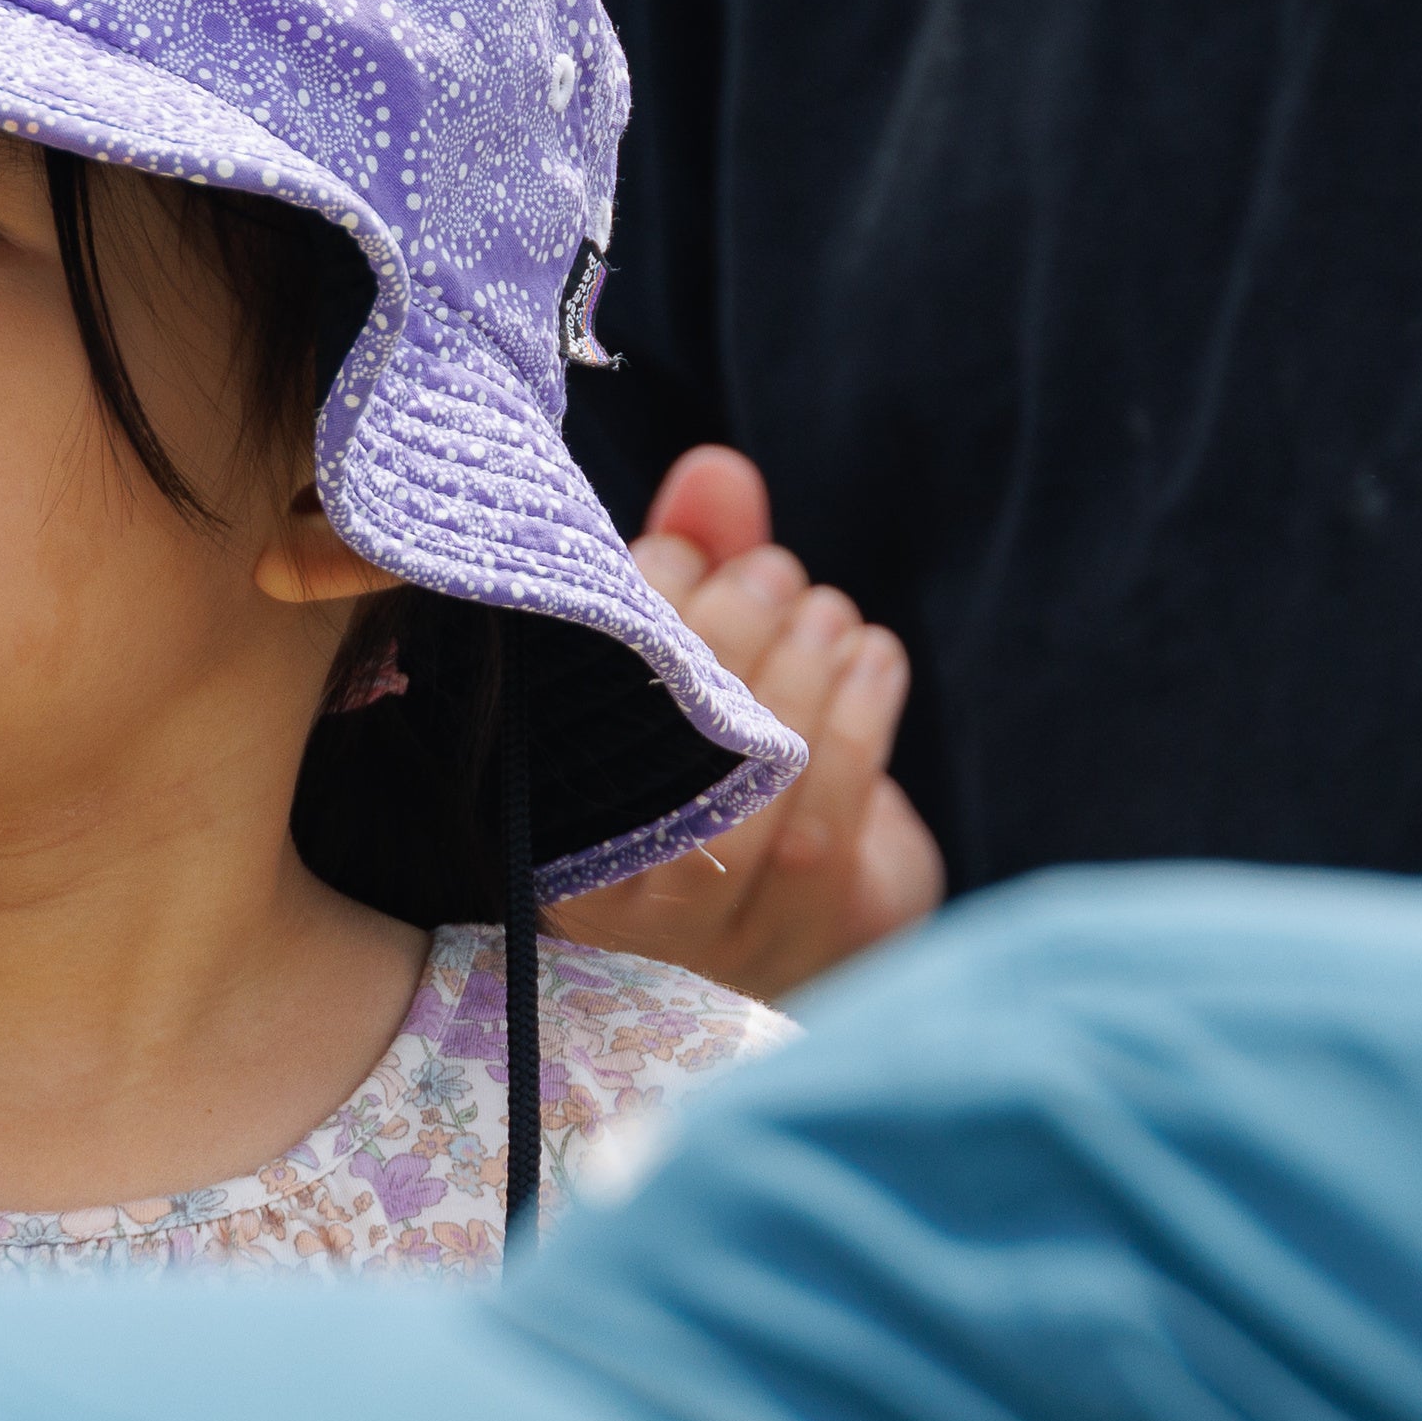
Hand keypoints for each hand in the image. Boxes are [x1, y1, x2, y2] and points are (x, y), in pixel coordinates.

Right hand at [549, 446, 944, 999]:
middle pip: (659, 761)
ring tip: (826, 612)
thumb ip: (694, 564)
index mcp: (548, 817)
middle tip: (772, 574)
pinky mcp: (798, 949)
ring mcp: (704, 939)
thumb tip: (717, 471)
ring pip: (748, 800)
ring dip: (798, 679)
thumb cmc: (730, 755)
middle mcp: (609, 899)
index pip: (568, 719)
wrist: (833, 909)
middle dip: (726, 640)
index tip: (685, 556)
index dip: (633, 627)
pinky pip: (827, 835)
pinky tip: (872, 659)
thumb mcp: (695, 650)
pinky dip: (859, 725)